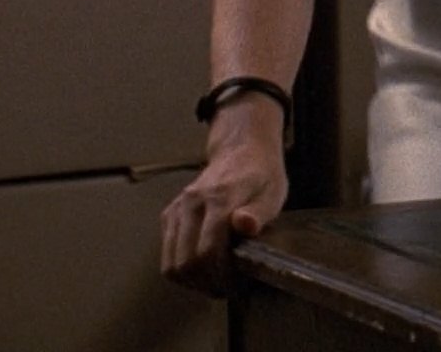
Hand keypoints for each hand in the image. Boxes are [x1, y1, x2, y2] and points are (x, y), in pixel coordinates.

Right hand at [160, 114, 287, 296]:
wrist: (241, 151)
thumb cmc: (261, 175)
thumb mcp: (273, 193)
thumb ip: (259, 212)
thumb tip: (244, 225)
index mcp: (219, 198)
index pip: (209, 250)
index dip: (222, 276)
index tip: (238, 286)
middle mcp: (191, 203)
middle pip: (186, 262)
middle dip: (207, 283)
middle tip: (228, 289)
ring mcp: (177, 208)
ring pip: (171, 263)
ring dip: (193, 281)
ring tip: (216, 283)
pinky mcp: (169, 214)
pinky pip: (167, 254)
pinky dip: (182, 269)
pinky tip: (205, 268)